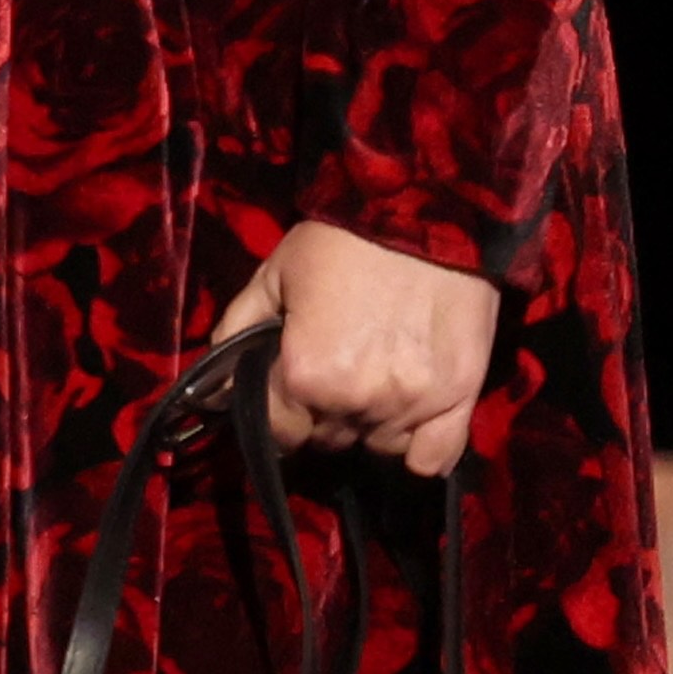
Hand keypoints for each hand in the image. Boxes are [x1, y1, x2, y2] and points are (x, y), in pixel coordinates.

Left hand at [212, 218, 499, 476]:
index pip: (278, 433)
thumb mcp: (272, 276)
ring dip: (368, 425)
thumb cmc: (340, 243)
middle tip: (330, 374)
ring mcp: (413, 407)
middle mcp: (357, 401)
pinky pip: (433, 459)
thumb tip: (213, 387)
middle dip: (320, 415)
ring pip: (378, 446)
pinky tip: (408, 421)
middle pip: (329, 440)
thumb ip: (237, 333)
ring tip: (371, 382)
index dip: (275, 415)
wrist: (422, 215)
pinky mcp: (459, 401)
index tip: (281, 395)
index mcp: (305, 374)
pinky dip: (418, 448)